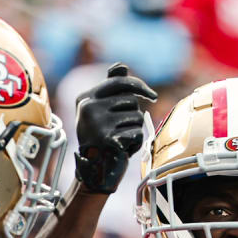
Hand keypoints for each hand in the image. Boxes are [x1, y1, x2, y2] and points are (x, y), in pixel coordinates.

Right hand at [74, 63, 156, 193]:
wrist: (94, 172)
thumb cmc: (101, 138)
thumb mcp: (101, 111)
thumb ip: (111, 89)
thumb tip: (121, 66)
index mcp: (85, 98)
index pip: (119, 82)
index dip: (139, 86)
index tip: (153, 96)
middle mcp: (88, 108)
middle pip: (130, 100)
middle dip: (133, 115)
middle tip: (121, 130)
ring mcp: (97, 124)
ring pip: (136, 117)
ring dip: (135, 130)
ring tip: (121, 140)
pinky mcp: (108, 140)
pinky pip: (137, 133)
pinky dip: (136, 143)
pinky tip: (123, 150)